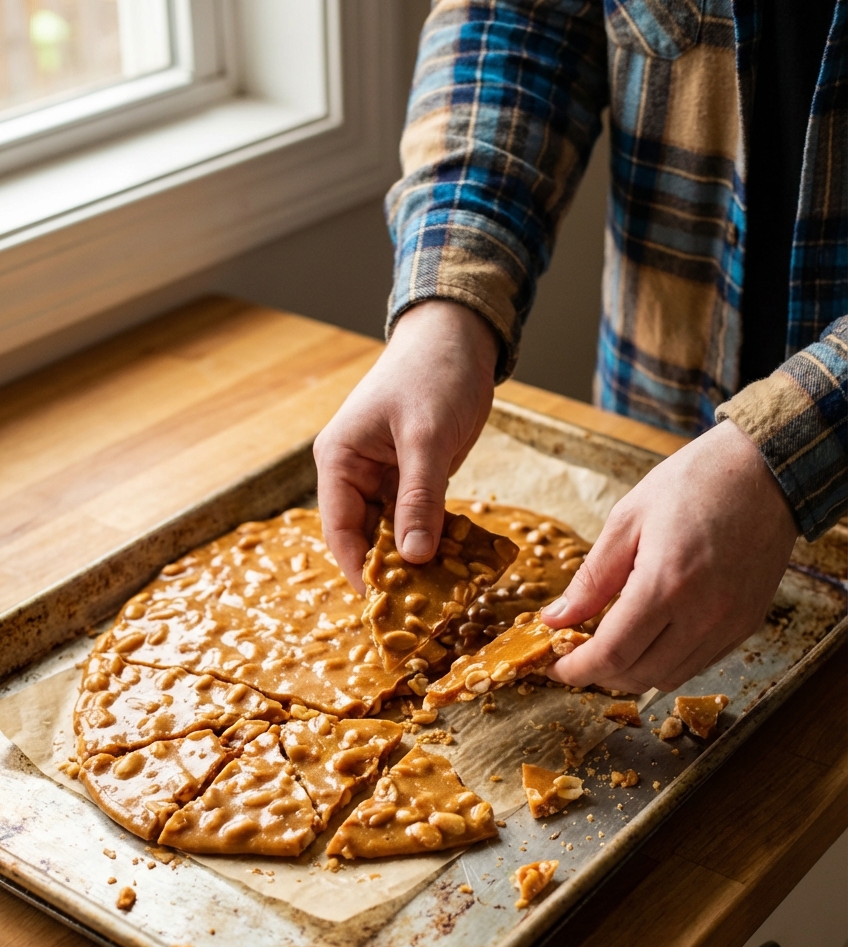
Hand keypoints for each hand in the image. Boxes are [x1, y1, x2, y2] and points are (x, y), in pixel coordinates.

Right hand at [314, 300, 497, 592]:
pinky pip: (416, 518)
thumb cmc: (434, 374)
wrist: (459, 336)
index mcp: (339, 460)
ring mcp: (383, 477)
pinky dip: (432, 539)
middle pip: (365, 538)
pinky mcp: (411, 477)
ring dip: (414, 560)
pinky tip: (455, 564)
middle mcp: (354, 473)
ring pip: (393, 532)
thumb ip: (419, 498)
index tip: (384, 608)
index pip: (340, 530)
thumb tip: (412, 558)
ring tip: (442, 596)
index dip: (360, 571)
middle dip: (390, 572)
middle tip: (421, 611)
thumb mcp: (427, 438)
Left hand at [541, 421, 798, 692]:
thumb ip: (592, 578)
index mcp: (665, 585)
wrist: (767, 471)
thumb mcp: (628, 520)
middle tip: (576, 655)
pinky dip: (666, 663)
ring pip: (669, 678)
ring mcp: (729, 624)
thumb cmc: (696, 483)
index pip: (611, 654)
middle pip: (638, 676)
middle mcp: (702, 615)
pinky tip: (650, 639)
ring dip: (633, 673)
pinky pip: (699, 663)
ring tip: (611, 649)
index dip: (576, 669)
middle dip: (599, 675)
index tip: (555, 666)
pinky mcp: (747, 624)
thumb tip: (556, 618)